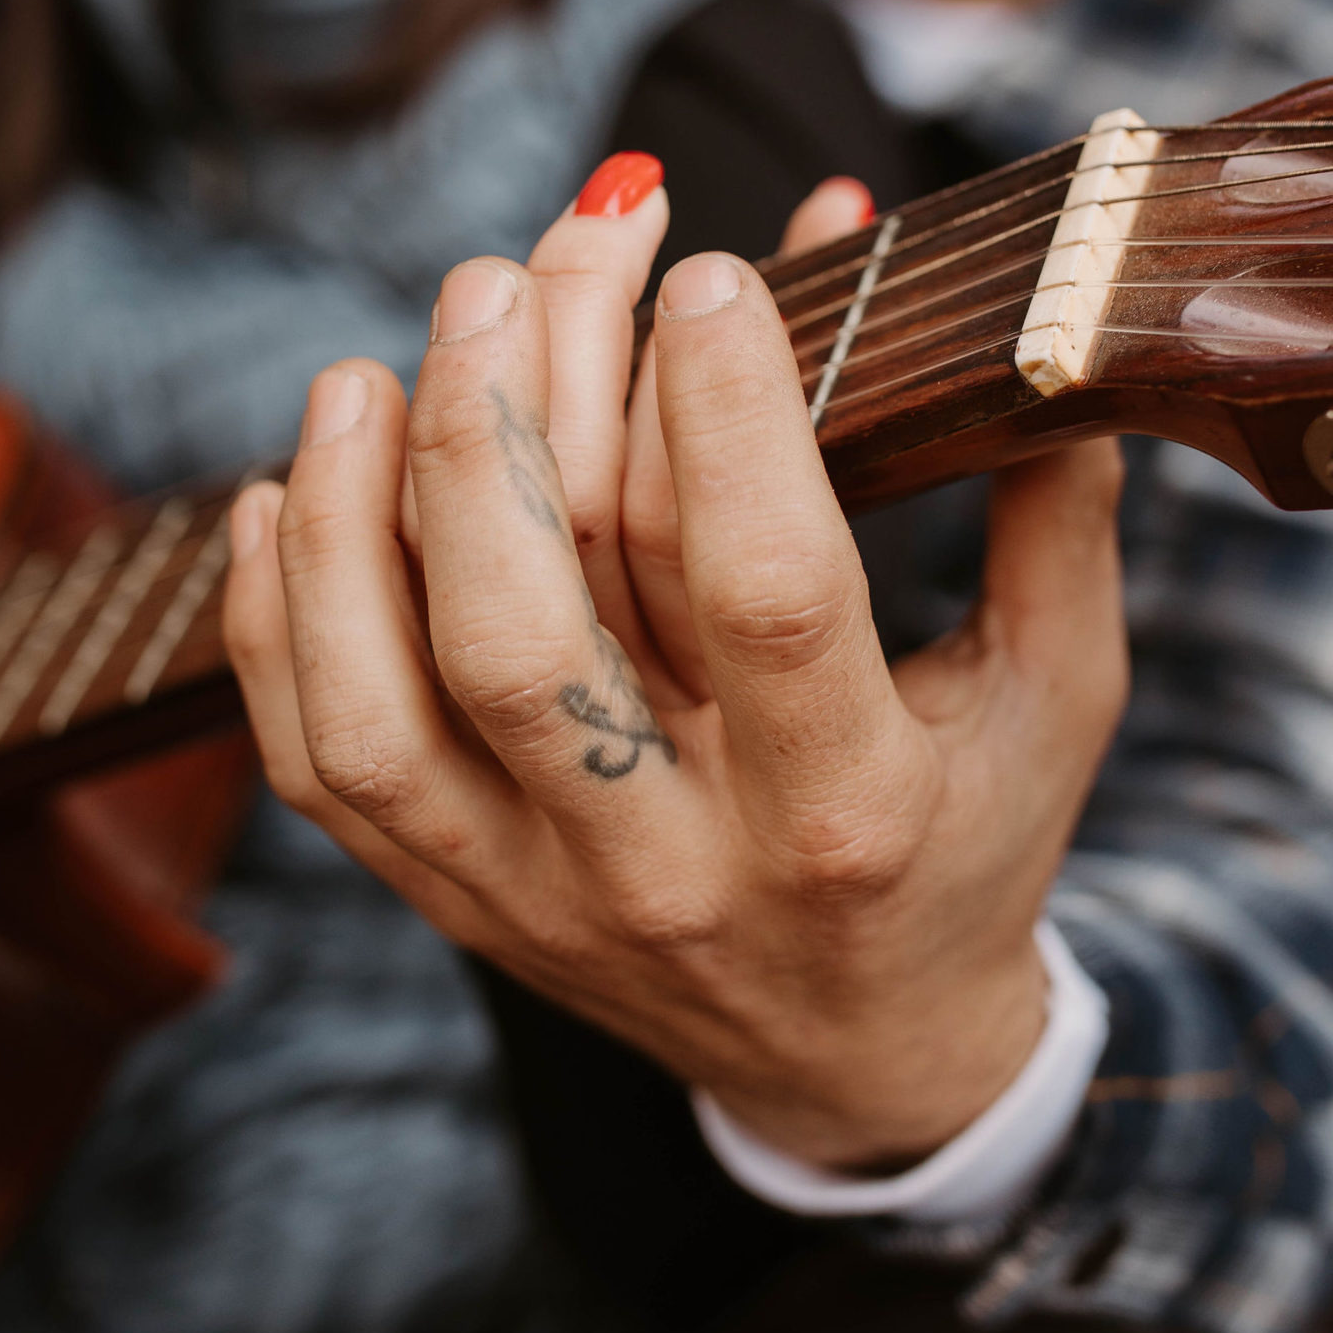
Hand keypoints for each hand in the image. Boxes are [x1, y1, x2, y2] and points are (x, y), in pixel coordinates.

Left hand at [225, 169, 1127, 1172]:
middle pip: (529, 629)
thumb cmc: (965, 847)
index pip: (760, 587)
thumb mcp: (1055, 697)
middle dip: (506, 419)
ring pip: (387, 705)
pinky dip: (277, 623)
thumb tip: (1020, 319)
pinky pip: (320, 769)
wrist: (863, 1064)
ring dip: (356, 516)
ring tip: (372, 367)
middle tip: (518, 267)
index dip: (723, 410)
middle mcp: (672, 864)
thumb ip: (1051, 514)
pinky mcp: (454, 903)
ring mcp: (538, 894)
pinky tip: (287, 492)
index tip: (704, 269)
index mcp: (845, 809)